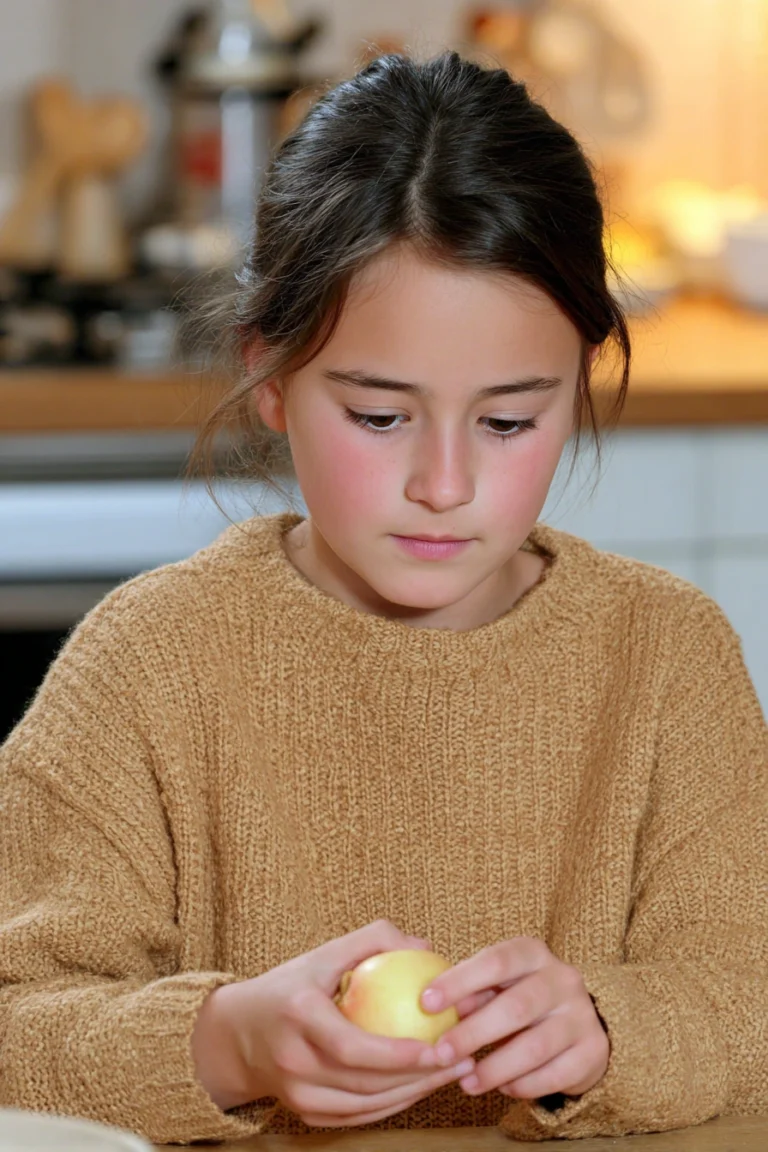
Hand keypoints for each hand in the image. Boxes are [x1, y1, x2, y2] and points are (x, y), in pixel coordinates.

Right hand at [192, 920, 474, 1126]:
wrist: (235, 1034)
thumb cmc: (288, 986)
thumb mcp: (322, 954)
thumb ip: (371, 941)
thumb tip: (424, 945)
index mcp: (298, 1016)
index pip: (351, 1047)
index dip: (396, 1054)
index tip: (437, 1047)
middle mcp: (293, 1061)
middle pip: (364, 1083)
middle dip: (419, 1077)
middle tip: (460, 1059)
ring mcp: (296, 1096)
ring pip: (366, 1106)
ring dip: (413, 1094)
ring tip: (450, 1073)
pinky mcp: (305, 1115)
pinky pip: (358, 1116)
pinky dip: (392, 1104)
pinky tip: (420, 1086)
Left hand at [419, 937, 608, 1101]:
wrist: (578, 1021)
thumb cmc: (520, 996)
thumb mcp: (498, 984)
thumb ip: (470, 990)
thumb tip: (430, 1004)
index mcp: (533, 953)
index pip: (496, 961)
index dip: (460, 981)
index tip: (425, 1002)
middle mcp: (562, 979)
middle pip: (515, 1007)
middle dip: (473, 1033)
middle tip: (441, 1053)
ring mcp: (582, 1015)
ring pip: (535, 1046)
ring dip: (495, 1068)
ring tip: (466, 1082)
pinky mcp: (593, 1051)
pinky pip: (555, 1075)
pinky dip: (524, 1085)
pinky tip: (502, 1089)